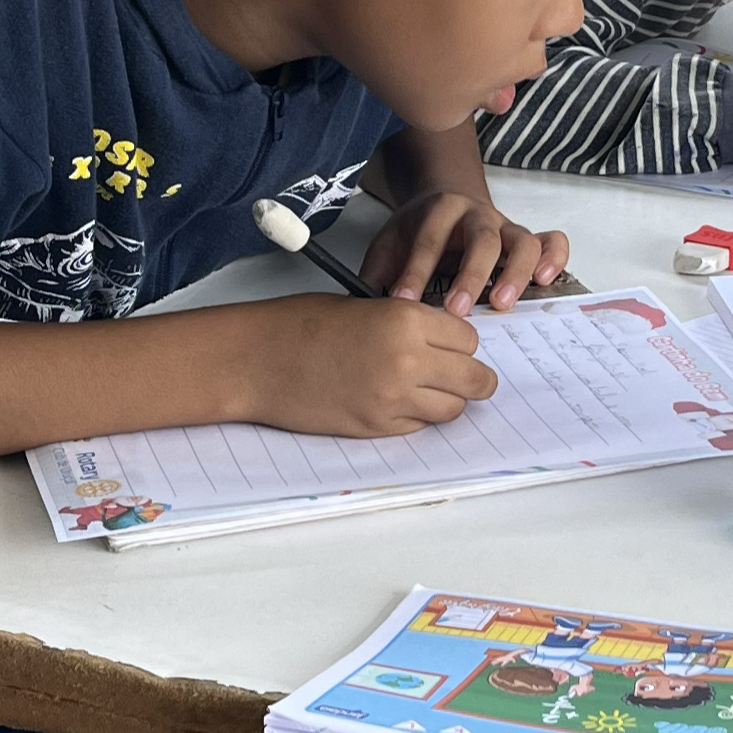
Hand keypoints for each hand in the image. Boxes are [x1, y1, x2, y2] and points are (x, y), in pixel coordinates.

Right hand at [242, 294, 500, 435]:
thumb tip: (442, 344)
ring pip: (453, 408)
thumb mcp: (366, 306)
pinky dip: (417, 417)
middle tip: (463, 376)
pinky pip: (420, 426)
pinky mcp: (376, 426)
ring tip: (426, 390)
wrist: (257, 360)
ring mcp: (393, 399)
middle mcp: (408, 360)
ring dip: (447, 400)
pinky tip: (396, 401)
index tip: (452, 345)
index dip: (461, 343)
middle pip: (474, 378)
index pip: (469, 339)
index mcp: (407, 320)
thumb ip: (409, 324)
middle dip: (472, 377)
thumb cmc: (301, 325)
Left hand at [360, 189, 569, 314]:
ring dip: (514, 274)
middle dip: (469, 275)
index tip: (404, 302)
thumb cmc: (418, 232)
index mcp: (440, 211)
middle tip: (457, 310)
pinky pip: (552, 241)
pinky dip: (554, 258)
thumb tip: (364, 312)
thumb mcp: (390, 244)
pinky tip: (545, 281)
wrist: (445, 201)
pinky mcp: (526, 238)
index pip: (429, 241)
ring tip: (502, 304)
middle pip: (481, 240)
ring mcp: (506, 226)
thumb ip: (378, 273)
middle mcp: (477, 215)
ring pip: (522, 241)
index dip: (416, 272)